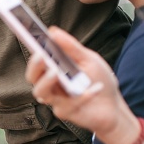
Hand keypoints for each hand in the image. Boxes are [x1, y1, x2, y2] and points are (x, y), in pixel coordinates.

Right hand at [25, 27, 137, 143]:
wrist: (113, 106)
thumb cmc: (98, 80)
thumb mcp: (88, 59)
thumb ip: (71, 47)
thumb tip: (52, 31)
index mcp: (53, 70)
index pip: (37, 61)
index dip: (31, 49)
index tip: (30, 37)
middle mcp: (50, 85)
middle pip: (32, 78)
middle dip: (34, 67)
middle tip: (41, 56)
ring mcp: (55, 100)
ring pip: (41, 93)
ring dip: (46, 82)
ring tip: (55, 73)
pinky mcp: (65, 113)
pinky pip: (67, 104)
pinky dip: (83, 96)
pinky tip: (96, 88)